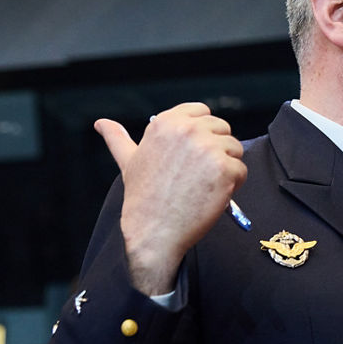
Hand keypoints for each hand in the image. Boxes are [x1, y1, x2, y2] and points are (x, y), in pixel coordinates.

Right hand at [96, 103, 245, 295]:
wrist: (154, 232)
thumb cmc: (142, 198)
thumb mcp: (128, 162)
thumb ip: (118, 138)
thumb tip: (101, 123)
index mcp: (166, 123)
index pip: (202, 111)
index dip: (203, 132)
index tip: (194, 152)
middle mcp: (188, 130)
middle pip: (223, 129)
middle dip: (216, 151)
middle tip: (198, 175)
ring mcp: (208, 148)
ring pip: (235, 149)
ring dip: (226, 168)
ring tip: (203, 185)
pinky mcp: (225, 168)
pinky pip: (241, 170)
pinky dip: (234, 185)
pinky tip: (212, 195)